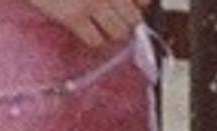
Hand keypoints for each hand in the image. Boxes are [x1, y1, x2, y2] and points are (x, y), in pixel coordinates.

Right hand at [26, 0, 148, 47]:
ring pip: (118, 32)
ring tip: (104, 27)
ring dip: (113, 32)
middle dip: (127, 21)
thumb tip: (137, 4)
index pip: (143, 1)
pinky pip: (96, 40)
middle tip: (117, 19)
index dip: (139, 5)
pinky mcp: (73, 16)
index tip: (134, 6)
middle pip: (132, 19)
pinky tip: (90, 32)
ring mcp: (92, 3)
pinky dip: (96, 40)